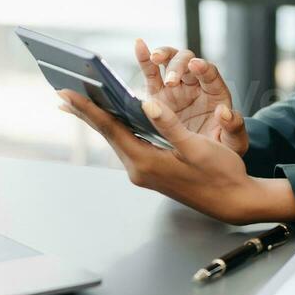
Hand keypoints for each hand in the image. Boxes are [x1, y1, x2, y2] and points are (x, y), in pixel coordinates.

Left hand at [56, 88, 294, 225]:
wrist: (233, 201)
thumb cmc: (220, 173)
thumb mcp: (197, 147)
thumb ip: (169, 125)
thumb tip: (146, 103)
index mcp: (146, 162)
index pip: (110, 129)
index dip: (87, 109)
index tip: (65, 93)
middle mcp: (139, 169)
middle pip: (106, 133)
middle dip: (85, 112)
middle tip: (61, 93)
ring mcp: (143, 172)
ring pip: (115, 138)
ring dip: (99, 119)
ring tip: (80, 102)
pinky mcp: (150, 171)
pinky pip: (126, 143)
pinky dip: (115, 128)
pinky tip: (111, 118)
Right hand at [134, 39, 248, 154]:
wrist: (205, 156)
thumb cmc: (222, 146)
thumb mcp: (233, 142)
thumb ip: (233, 128)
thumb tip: (225, 112)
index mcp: (215, 93)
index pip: (210, 74)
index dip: (204, 68)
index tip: (197, 65)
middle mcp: (195, 84)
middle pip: (188, 62)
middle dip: (179, 66)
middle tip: (171, 79)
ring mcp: (176, 87)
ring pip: (170, 60)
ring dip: (163, 55)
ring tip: (155, 59)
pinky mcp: (158, 93)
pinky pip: (151, 72)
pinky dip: (145, 57)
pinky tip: (139, 44)